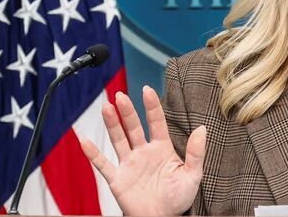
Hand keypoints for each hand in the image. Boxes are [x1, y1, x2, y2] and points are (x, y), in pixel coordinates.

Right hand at [79, 86, 206, 215]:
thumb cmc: (178, 198)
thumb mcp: (192, 174)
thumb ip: (196, 152)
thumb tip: (202, 128)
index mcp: (162, 149)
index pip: (156, 122)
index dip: (152, 106)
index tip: (147, 89)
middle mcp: (144, 152)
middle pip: (134, 127)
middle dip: (127, 111)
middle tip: (120, 96)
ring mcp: (129, 164)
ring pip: (118, 140)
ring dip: (112, 124)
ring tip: (106, 107)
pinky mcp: (118, 179)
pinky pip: (103, 165)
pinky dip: (93, 153)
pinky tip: (85, 141)